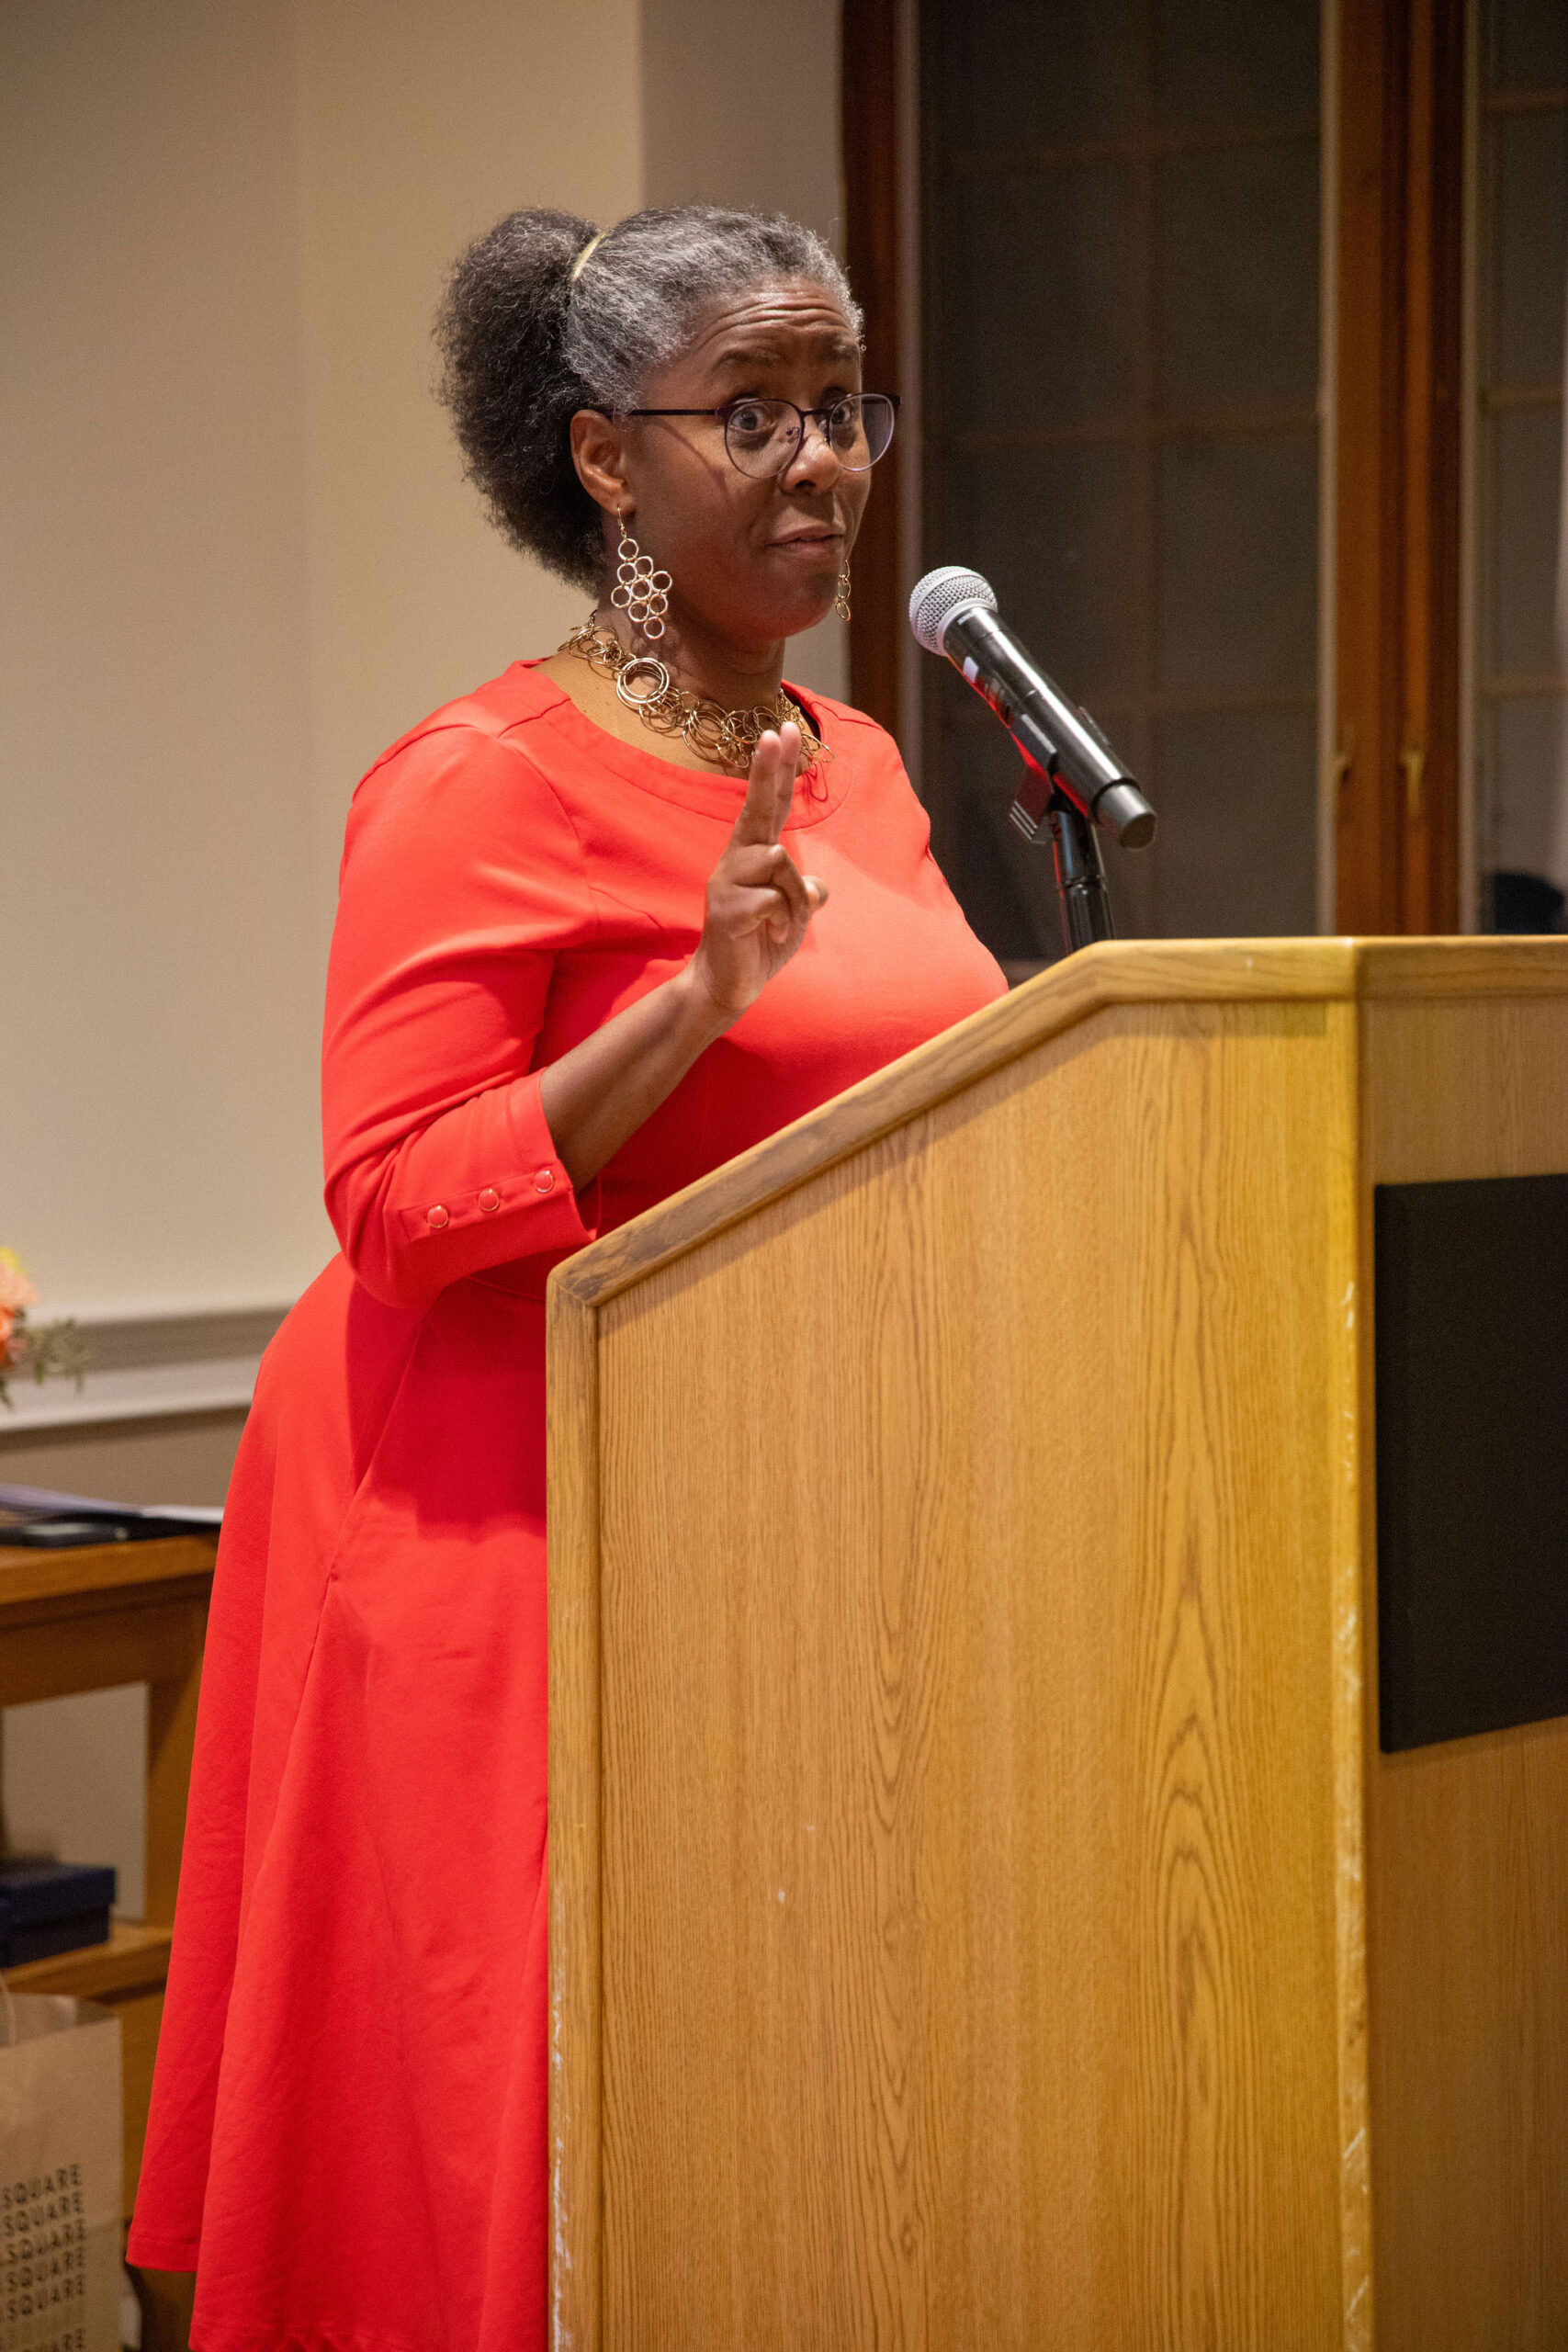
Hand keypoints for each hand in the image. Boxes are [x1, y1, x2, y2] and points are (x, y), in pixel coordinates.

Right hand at [684, 723, 828, 1024]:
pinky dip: (784, 923)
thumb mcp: (791, 917)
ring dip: (794, 899)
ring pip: (780, 863)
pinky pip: (775, 901)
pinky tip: (771, 938)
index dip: (776, 769)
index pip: (768, 805)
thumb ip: (803, 894)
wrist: (725, 987)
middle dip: (769, 769)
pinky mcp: (727, 909)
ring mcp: (727, 883)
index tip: (783, 730)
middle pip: (757, 808)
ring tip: (782, 925)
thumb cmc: (758, 946)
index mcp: (752, 856)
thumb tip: (819, 886)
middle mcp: (736, 861)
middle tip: (778, 731)